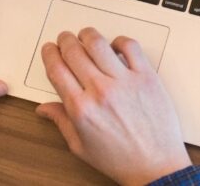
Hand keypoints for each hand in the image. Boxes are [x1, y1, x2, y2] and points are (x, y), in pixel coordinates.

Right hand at [36, 28, 191, 184]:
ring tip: (86, 34)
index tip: (49, 49)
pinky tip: (115, 45)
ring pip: (99, 44)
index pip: (57, 70)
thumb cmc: (121, 158)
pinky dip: (120, 40)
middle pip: (75, 52)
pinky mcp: (147, 76)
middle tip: (65, 38)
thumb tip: (44, 108)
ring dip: (88, 35)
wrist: (155, 164)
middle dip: (65, 41)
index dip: (50, 55)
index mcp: (81, 108)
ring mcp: (125, 81)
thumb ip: (61, 122)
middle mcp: (101, 91)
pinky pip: (131, 47)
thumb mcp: (81, 147)